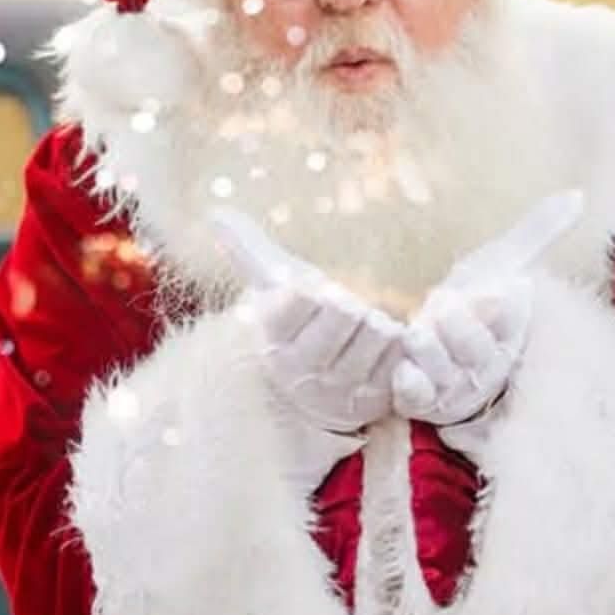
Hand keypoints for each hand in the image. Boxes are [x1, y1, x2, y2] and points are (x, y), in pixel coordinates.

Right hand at [209, 206, 404, 432]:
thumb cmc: (298, 320)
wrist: (317, 383)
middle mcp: (301, 371)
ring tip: (367, 328)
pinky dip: (400, 344)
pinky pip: (400, 358)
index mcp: (272, 338)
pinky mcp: (373, 402)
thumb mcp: (271, 284)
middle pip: (344, 313)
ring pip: (377, 334)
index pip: (300, 297)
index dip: (313, 288)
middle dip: (349, 303)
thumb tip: (214, 212)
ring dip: (378, 323)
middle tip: (347, 310)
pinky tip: (386, 345)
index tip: (312, 293)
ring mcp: (338, 391)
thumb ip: (246, 249)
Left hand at [391, 190, 584, 428]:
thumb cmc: (473, 297)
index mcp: (509, 334)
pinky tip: (403, 373)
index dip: (511, 310)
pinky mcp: (419, 398)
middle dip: (465, 331)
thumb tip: (578, 194)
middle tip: (447, 306)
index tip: (512, 286)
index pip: (514, 323)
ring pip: (445, 375)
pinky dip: (410, 388)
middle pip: (479, 353)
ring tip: (417, 333)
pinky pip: (415, 399)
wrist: (433, 339)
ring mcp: (451, 385)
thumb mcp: (502, 262)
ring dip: (432, 354)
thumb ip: (537, 231)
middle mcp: (484, 364)